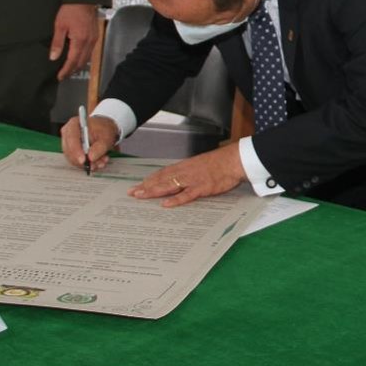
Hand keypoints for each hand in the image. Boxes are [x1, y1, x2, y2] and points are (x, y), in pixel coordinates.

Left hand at [49, 3, 98, 80]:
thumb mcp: (60, 26)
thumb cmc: (71, 10)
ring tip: (69, 70)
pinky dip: (83, 58)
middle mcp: (89, 42)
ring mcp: (94, 40)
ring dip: (78, 66)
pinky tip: (78, 58)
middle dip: (72, 71)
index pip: (72, 61)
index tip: (60, 76)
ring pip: (87, 58)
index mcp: (80, 40)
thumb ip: (57, 43)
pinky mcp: (95, 36)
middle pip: (81, 63)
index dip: (66, 71)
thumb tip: (53, 57)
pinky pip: (90, 52)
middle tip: (63, 76)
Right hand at [60, 112, 119, 170]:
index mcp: (75, 124)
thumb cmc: (103, 129)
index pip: (71, 138)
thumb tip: (91, 157)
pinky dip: (88, 164)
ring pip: (73, 159)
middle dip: (85, 160)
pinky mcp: (71, 152)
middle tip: (97, 163)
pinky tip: (98, 161)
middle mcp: (68, 133)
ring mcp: (68, 144)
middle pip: (70, 151)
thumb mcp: (106, 137)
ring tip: (101, 161)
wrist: (105, 130)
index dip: (76, 150)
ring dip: (88, 163)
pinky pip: (76, 162)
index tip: (83, 160)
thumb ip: (99, 147)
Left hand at [130, 143, 245, 207]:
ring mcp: (193, 180)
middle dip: (146, 186)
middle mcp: (185, 172)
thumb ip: (188, 171)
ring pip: (169, 186)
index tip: (138, 185)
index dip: (150, 179)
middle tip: (132, 193)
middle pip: (162, 179)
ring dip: (154, 191)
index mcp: (185, 166)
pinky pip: (186, 195)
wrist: (234, 160)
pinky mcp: (202, 187)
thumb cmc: (219, 163)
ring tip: (141, 196)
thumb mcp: (200, 165)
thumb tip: (179, 178)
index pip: (163, 173)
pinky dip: (175, 200)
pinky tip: (165, 204)